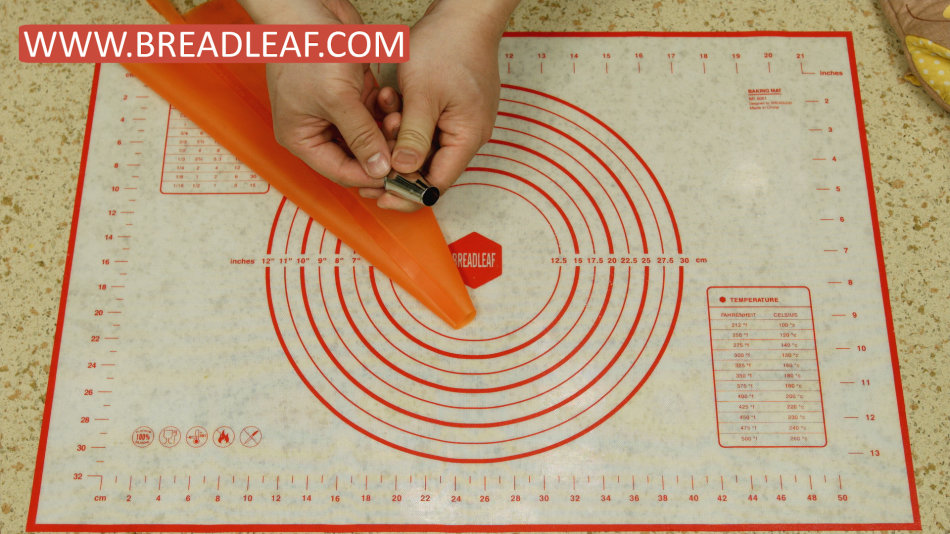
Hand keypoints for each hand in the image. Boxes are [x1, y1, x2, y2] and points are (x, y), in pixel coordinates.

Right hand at [239, 0, 399, 187]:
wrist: (308, 6)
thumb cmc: (309, 48)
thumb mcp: (337, 98)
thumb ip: (360, 136)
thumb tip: (378, 169)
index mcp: (302, 138)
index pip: (340, 172)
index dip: (369, 176)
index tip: (397, 176)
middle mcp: (318, 129)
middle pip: (356, 157)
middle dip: (381, 153)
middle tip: (405, 150)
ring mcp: (336, 112)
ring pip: (369, 137)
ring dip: (386, 132)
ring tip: (399, 121)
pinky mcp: (352, 95)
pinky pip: (374, 115)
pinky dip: (385, 112)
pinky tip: (391, 102)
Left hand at [362, 0, 518, 210]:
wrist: (466, 14)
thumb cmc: (449, 45)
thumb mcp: (422, 94)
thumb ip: (413, 137)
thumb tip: (402, 171)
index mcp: (467, 137)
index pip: (436, 184)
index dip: (406, 193)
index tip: (379, 194)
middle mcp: (470, 135)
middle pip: (431, 169)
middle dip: (398, 167)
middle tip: (368, 168)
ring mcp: (464, 122)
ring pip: (427, 148)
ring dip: (400, 141)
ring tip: (382, 121)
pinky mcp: (455, 109)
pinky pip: (429, 128)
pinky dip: (408, 125)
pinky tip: (391, 109)